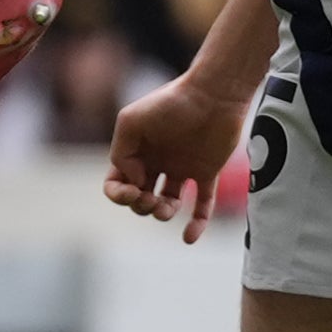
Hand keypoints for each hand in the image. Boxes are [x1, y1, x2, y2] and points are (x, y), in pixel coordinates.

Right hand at [103, 67, 247, 242]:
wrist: (214, 93)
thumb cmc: (171, 102)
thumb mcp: (130, 121)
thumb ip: (121, 152)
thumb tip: (135, 180)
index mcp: (136, 150)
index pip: (117, 182)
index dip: (118, 193)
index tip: (132, 187)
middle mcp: (157, 161)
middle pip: (140, 197)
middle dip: (140, 205)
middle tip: (150, 198)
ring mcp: (182, 168)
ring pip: (166, 204)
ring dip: (161, 214)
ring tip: (166, 207)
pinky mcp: (207, 172)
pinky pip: (201, 205)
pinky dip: (197, 224)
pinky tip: (189, 238)